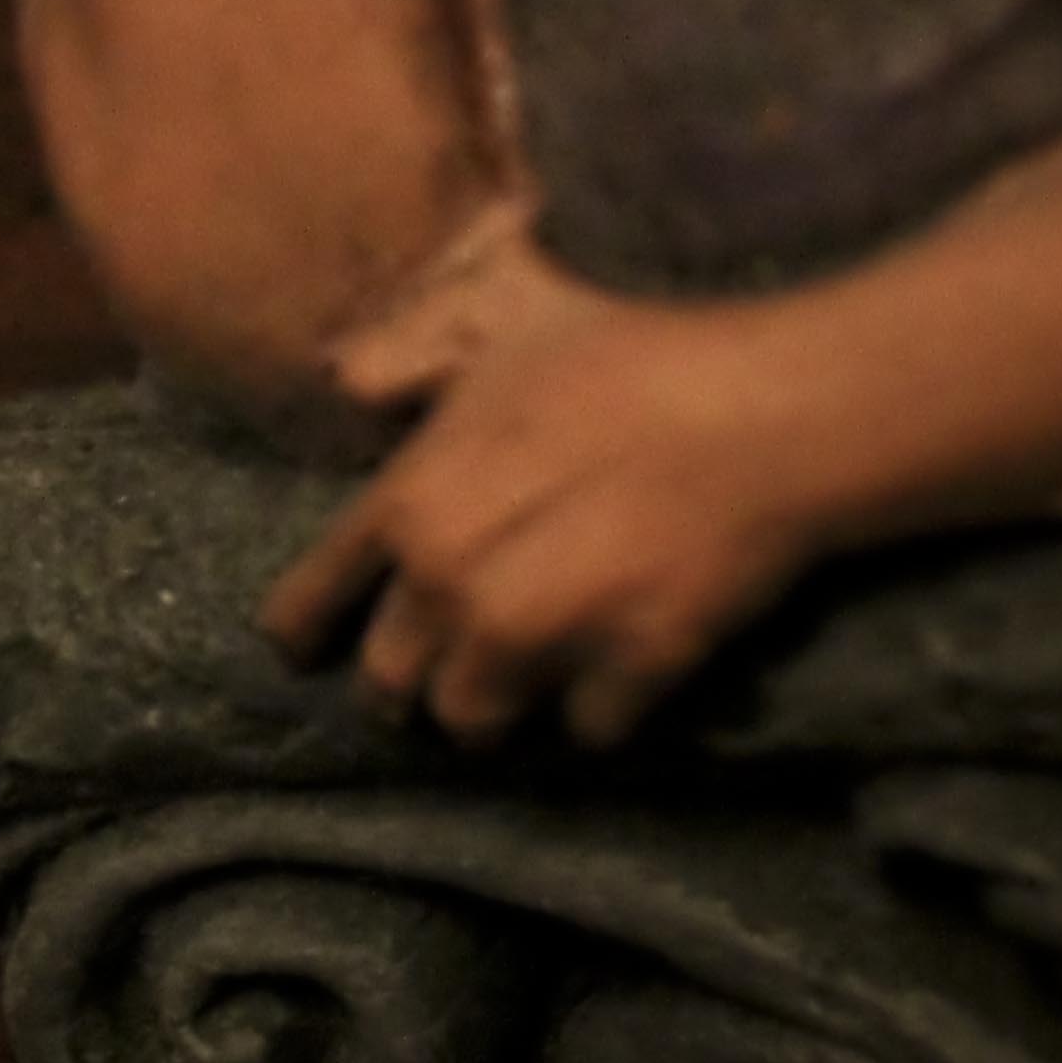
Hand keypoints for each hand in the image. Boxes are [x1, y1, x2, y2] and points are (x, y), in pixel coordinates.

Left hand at [259, 215, 838, 746]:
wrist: (756, 407)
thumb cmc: (623, 356)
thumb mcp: (496, 332)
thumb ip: (413, 371)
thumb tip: (347, 384)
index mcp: (408, 505)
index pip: (308, 604)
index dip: (305, 632)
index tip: (308, 654)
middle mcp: (451, 586)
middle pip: (389, 686)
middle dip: (409, 683)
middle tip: (447, 663)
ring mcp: (536, 638)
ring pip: (474, 722)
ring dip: (496, 705)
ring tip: (526, 672)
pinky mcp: (627, 674)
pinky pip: (583, 730)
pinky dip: (595, 709)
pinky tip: (615, 669)